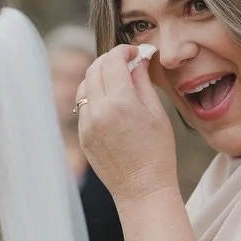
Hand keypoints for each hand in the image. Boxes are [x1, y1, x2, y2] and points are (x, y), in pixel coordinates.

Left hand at [78, 44, 177, 202]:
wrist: (142, 189)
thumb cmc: (157, 152)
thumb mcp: (156, 113)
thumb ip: (142, 82)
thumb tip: (138, 59)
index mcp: (120, 103)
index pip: (112, 61)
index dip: (123, 51)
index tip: (134, 52)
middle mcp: (98, 111)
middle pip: (94, 69)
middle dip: (110, 60)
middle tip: (126, 62)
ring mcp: (86, 125)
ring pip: (84, 86)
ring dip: (98, 75)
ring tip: (117, 80)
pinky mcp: (82, 136)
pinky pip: (83, 106)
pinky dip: (93, 95)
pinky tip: (110, 100)